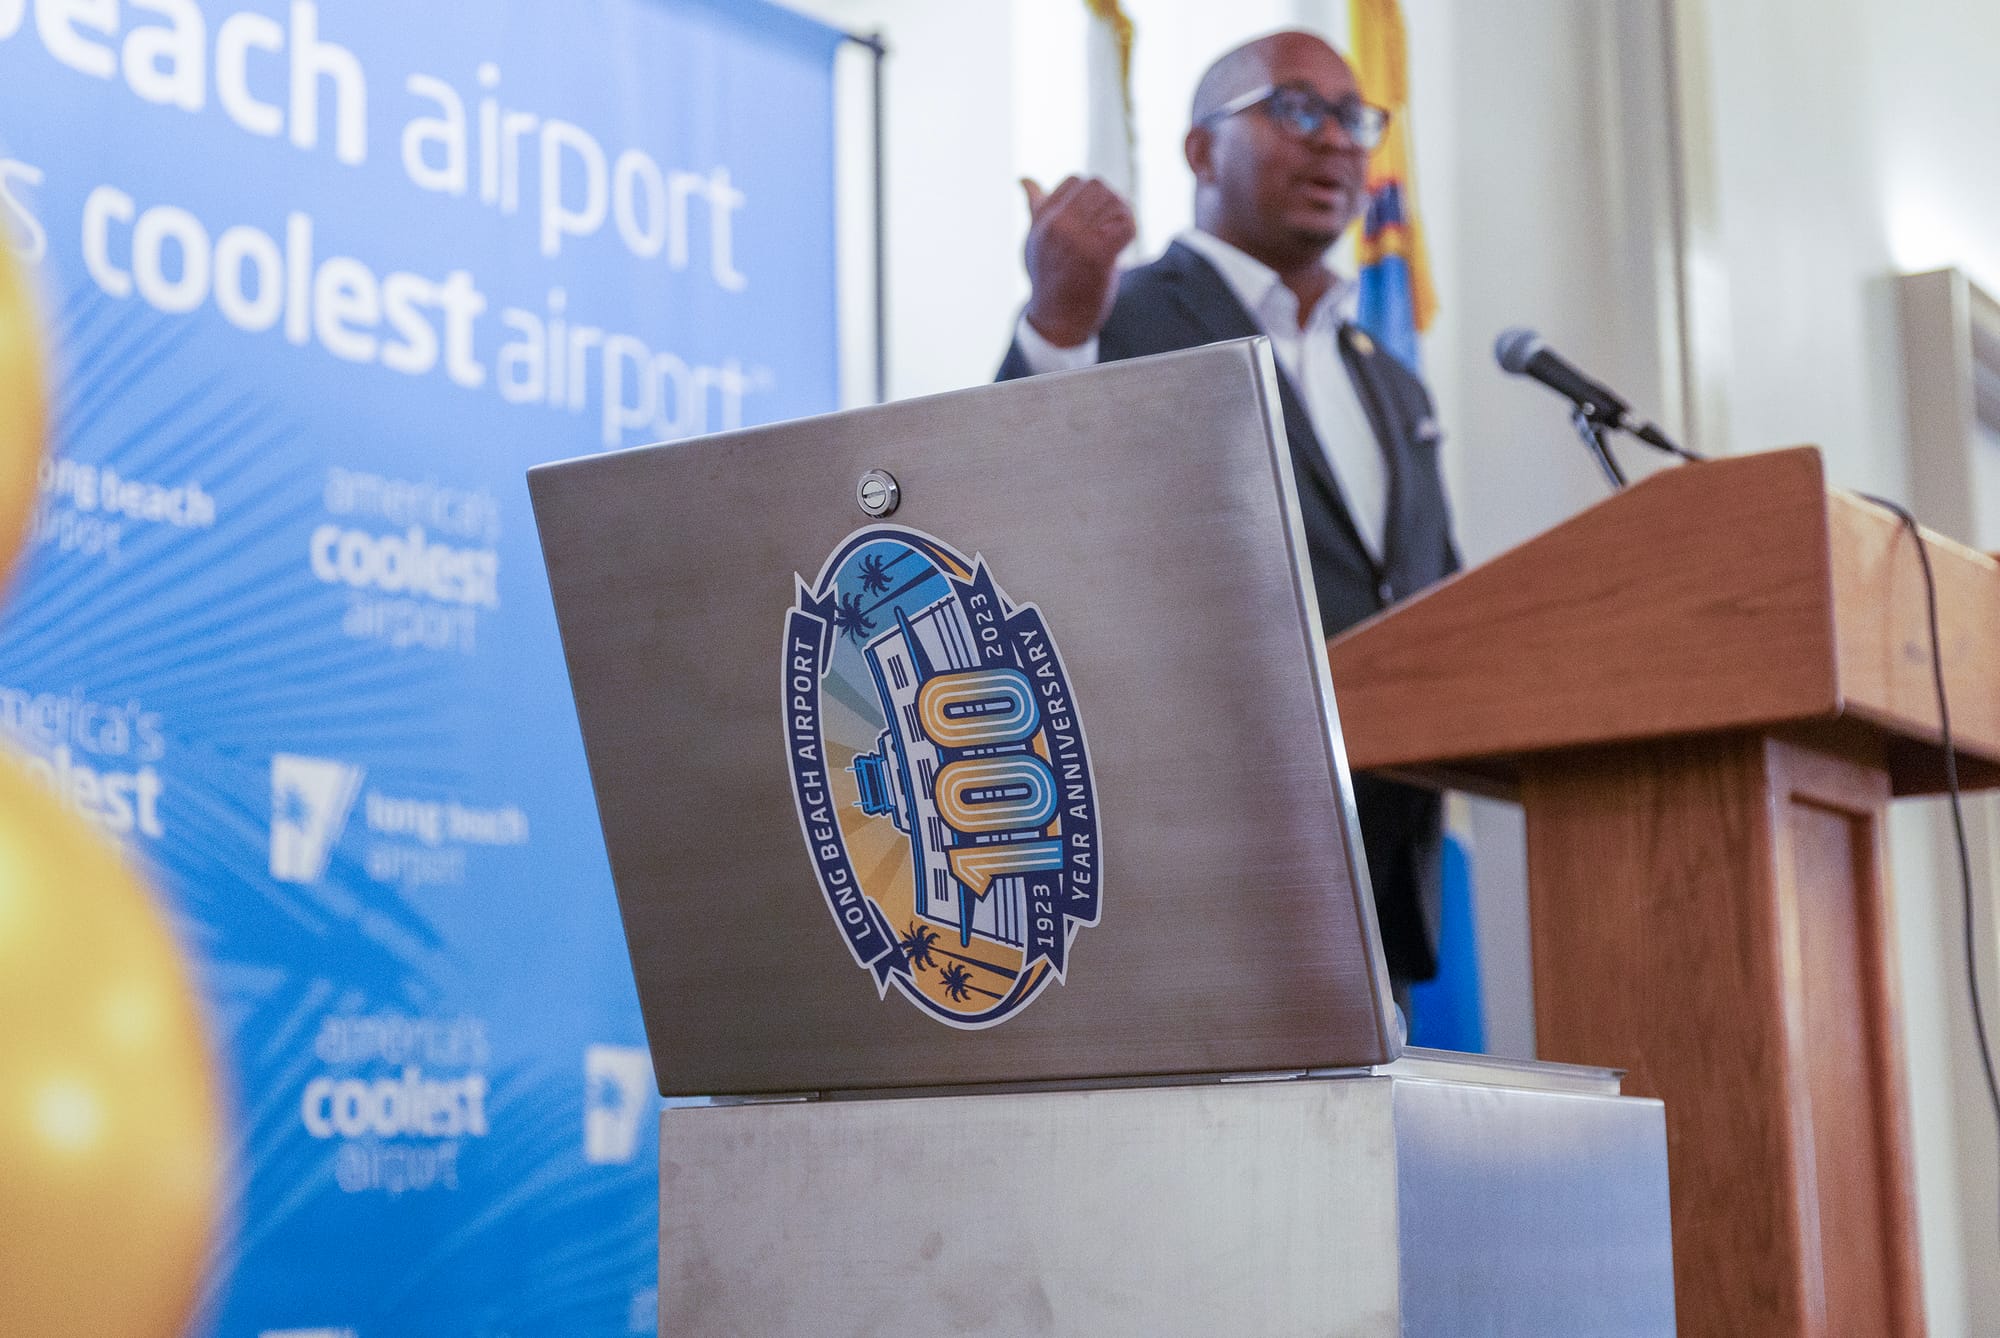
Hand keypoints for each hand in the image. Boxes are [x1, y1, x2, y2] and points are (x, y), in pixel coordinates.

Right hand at [1020, 176, 1135, 347]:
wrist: (1057, 321)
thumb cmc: (1049, 278)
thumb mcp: (1035, 240)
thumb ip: (1035, 208)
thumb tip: (1024, 180)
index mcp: (1042, 218)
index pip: (1075, 180)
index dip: (1090, 195)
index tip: (1093, 218)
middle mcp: (1056, 226)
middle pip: (1097, 186)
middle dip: (1110, 202)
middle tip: (1112, 225)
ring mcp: (1076, 240)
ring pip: (1114, 202)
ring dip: (1123, 216)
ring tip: (1117, 236)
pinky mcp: (1097, 257)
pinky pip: (1126, 225)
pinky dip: (1131, 232)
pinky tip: (1122, 247)